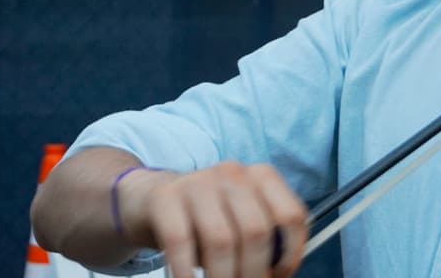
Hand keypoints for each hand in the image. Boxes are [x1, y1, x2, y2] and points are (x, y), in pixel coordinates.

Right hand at [116, 161, 308, 277]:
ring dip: (223, 276)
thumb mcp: (240, 224)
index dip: (291, 253)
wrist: (149, 200)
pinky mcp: (165, 197)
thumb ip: (264, 241)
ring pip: (221, 240)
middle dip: (254, 272)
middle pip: (256, 231)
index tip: (279, 276)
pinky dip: (187, 272)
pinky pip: (180, 241)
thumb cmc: (205, 220)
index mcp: (261, 177)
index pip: (292, 215)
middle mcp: (233, 173)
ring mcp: (198, 182)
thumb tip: (276, 274)